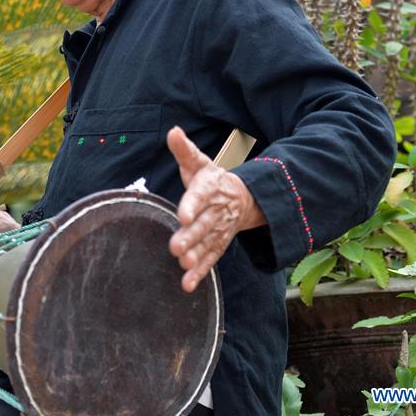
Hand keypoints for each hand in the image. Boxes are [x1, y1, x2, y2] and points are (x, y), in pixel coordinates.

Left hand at [167, 126, 264, 292]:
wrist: (243, 198)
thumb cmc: (211, 180)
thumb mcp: (198, 163)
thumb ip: (184, 150)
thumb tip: (172, 131)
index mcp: (209, 189)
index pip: (200, 196)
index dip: (191, 205)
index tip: (182, 214)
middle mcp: (215, 211)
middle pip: (203, 224)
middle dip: (190, 236)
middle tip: (175, 247)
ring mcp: (218, 230)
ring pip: (207, 244)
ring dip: (196, 256)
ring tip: (183, 264)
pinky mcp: (218, 245)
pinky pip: (211, 259)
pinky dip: (200, 272)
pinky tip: (188, 284)